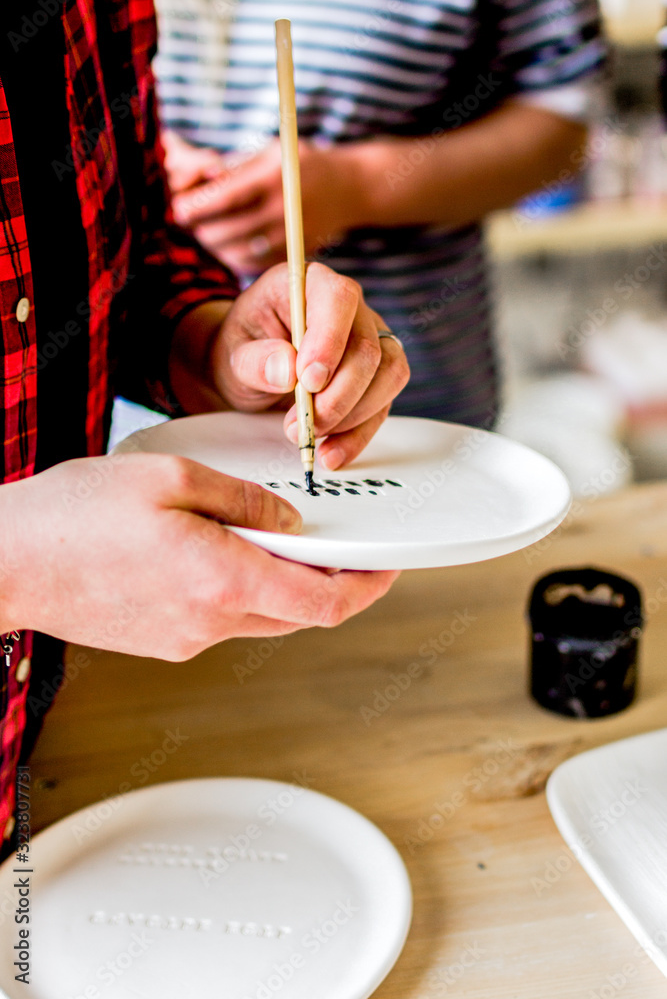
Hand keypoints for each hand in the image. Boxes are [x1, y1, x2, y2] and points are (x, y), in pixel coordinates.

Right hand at [0, 453, 397, 659]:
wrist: (7, 561)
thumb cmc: (76, 514)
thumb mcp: (172, 477)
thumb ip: (245, 500)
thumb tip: (289, 520)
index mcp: (222, 579)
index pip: (324, 602)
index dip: (368, 587)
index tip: (388, 566)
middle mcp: (211, 622)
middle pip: (299, 613)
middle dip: (330, 582)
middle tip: (341, 545)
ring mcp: (186, 640)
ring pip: (262, 616)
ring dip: (281, 582)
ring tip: (268, 534)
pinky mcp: (164, 643)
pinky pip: (224, 619)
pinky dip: (240, 589)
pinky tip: (215, 551)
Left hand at [168, 137, 361, 275]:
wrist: (347, 189)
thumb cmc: (297, 164)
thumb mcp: (266, 151)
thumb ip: (226, 166)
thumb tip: (181, 168)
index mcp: (271, 177)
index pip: (220, 198)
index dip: (193, 206)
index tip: (180, 206)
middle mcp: (279, 211)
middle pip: (220, 230)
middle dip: (199, 225)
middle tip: (192, 218)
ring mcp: (286, 239)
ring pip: (229, 251)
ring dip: (212, 241)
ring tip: (211, 227)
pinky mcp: (288, 258)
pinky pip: (246, 264)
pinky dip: (230, 254)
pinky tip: (230, 241)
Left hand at [172, 262, 409, 469]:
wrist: (252, 369)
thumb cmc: (244, 351)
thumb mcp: (233, 353)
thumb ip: (255, 360)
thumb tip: (286, 370)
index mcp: (310, 283)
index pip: (338, 299)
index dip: (330, 340)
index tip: (308, 382)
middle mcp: (349, 308)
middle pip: (367, 348)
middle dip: (336, 396)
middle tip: (299, 425)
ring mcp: (370, 339)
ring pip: (388, 375)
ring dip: (351, 416)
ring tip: (308, 437)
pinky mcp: (378, 375)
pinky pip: (384, 404)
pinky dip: (359, 434)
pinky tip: (332, 452)